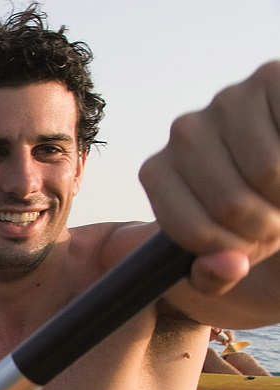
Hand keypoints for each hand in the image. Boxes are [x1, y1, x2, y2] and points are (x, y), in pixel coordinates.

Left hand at [139, 61, 279, 294]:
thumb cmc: (259, 215)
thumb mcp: (231, 256)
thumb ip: (215, 275)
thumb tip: (227, 266)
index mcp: (158, 173)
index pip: (189, 228)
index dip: (230, 248)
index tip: (248, 247)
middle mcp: (184, 131)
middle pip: (230, 202)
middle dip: (266, 225)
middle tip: (278, 219)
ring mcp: (227, 100)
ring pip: (267, 170)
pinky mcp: (272, 76)